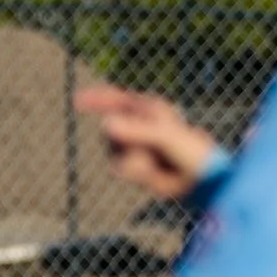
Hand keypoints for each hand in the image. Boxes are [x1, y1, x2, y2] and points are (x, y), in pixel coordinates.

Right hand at [76, 86, 216, 199]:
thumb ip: (135, 130)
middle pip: (109, 130)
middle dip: (128, 141)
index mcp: (146, 109)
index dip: (94, 98)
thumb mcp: (164, 135)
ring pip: (111, 151)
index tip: (75, 100)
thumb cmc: (190, 150)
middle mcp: (135, 125)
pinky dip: (135, 172)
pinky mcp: (129, 166)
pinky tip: (153, 172)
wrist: (200, 179)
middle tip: (153, 148)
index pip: (114, 99)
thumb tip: (105, 124)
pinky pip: (117, 168)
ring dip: (134, 158)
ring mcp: (131, 146)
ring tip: (156, 160)